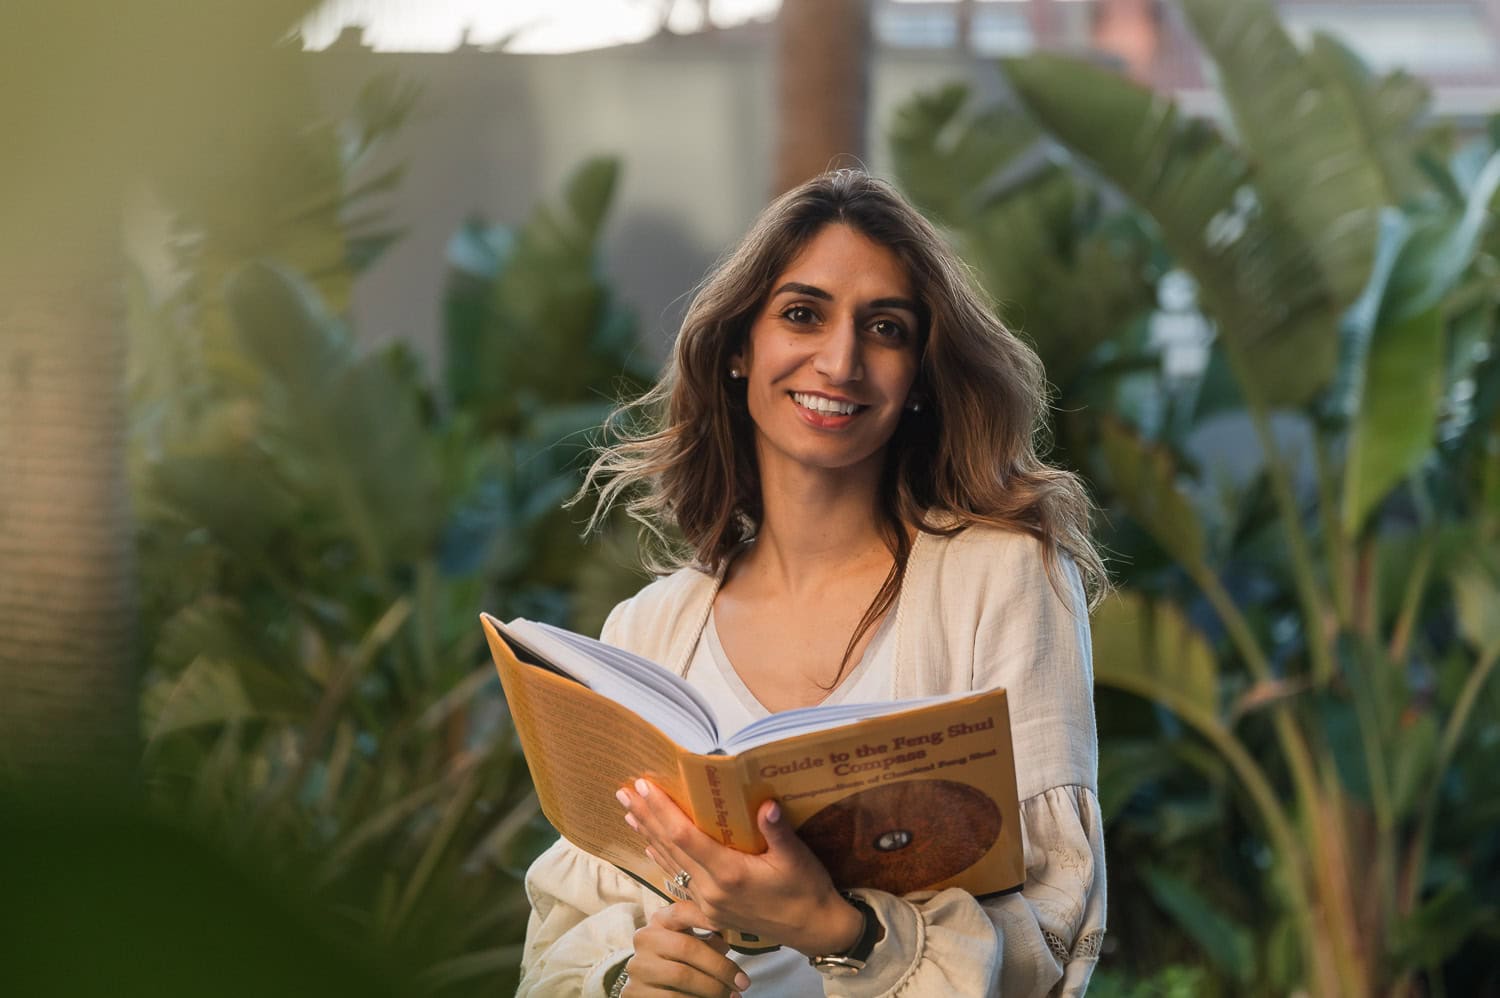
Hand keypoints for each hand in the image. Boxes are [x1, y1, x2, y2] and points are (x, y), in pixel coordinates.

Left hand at [616, 779, 864, 957]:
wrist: (814, 929)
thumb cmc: (807, 890)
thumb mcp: (796, 856)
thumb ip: (776, 830)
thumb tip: (766, 802)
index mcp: (730, 873)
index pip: (684, 836)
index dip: (661, 810)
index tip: (644, 787)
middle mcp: (712, 890)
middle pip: (670, 847)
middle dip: (647, 817)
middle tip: (624, 792)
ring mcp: (710, 904)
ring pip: (671, 865)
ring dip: (649, 837)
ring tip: (630, 815)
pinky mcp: (713, 913)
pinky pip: (680, 886)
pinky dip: (664, 864)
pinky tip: (651, 851)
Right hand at [623, 901, 749, 997]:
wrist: (650, 982)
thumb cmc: (679, 957)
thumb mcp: (691, 941)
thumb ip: (708, 937)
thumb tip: (725, 943)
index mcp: (659, 920)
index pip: (681, 911)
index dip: (703, 916)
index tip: (725, 924)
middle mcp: (644, 939)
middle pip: (687, 947)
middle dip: (719, 966)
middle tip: (742, 982)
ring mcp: (638, 967)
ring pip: (682, 976)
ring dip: (712, 989)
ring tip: (732, 995)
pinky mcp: (635, 992)